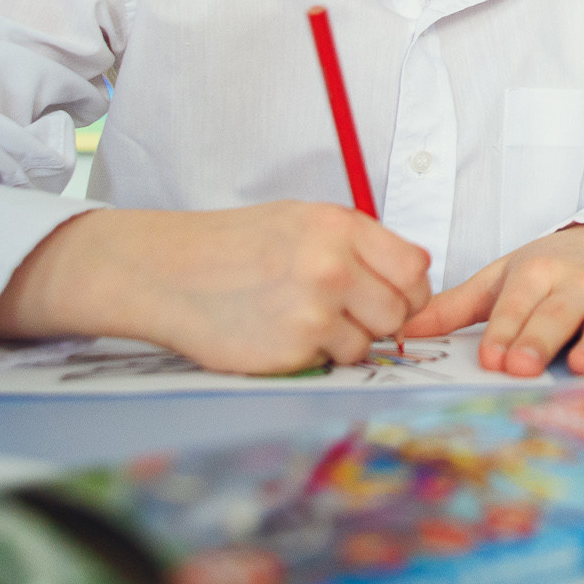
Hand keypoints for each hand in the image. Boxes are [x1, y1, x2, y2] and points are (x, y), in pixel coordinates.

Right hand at [0, 202, 432, 374]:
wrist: (167, 271)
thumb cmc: (233, 245)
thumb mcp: (300, 220)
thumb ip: (357, 242)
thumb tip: (412, 272)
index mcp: (339, 227)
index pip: (415, 267)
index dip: (410, 288)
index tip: (394, 295)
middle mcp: (333, 266)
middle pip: (401, 310)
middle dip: (383, 318)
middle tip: (350, 314)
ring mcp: (314, 310)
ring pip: (369, 342)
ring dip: (348, 340)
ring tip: (308, 321)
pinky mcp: (293, 350)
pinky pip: (333, 363)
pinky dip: (317, 356)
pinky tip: (284, 334)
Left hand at [400, 225, 583, 376]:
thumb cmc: (550, 271)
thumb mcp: (502, 278)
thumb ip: (455, 307)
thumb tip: (402, 331)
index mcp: (537, 272)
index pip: (517, 305)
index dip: (505, 332)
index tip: (491, 359)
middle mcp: (579, 282)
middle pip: (558, 314)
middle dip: (540, 339)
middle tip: (523, 367)